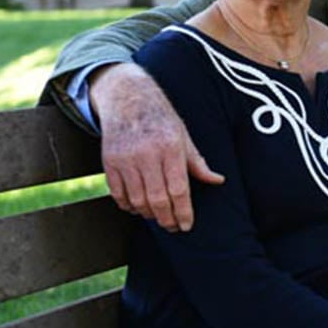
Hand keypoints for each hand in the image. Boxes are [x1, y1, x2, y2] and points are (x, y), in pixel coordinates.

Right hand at [90, 62, 223, 231]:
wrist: (128, 100)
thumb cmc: (162, 119)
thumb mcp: (184, 137)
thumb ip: (198, 163)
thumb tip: (218, 181)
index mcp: (171, 147)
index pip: (178, 189)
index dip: (183, 211)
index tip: (187, 226)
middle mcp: (147, 154)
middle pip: (158, 199)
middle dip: (167, 218)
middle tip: (173, 227)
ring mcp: (126, 159)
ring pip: (137, 200)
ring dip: (149, 214)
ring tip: (159, 217)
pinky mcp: (109, 163)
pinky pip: (118, 195)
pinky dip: (129, 206)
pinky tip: (139, 208)